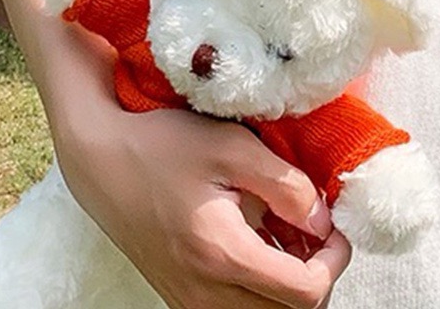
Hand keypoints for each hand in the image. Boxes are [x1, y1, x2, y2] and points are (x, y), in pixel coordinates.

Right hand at [54, 99, 351, 308]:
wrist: (103, 161)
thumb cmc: (165, 146)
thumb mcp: (234, 148)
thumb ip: (287, 185)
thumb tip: (324, 220)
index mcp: (222, 254)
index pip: (303, 292)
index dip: (334, 261)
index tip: (336, 227)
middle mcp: (204, 292)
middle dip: (317, 275)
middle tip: (317, 229)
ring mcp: (189, 300)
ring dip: (289, 283)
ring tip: (290, 233)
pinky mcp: (181, 296)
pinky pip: (236, 307)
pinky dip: (261, 285)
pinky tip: (263, 241)